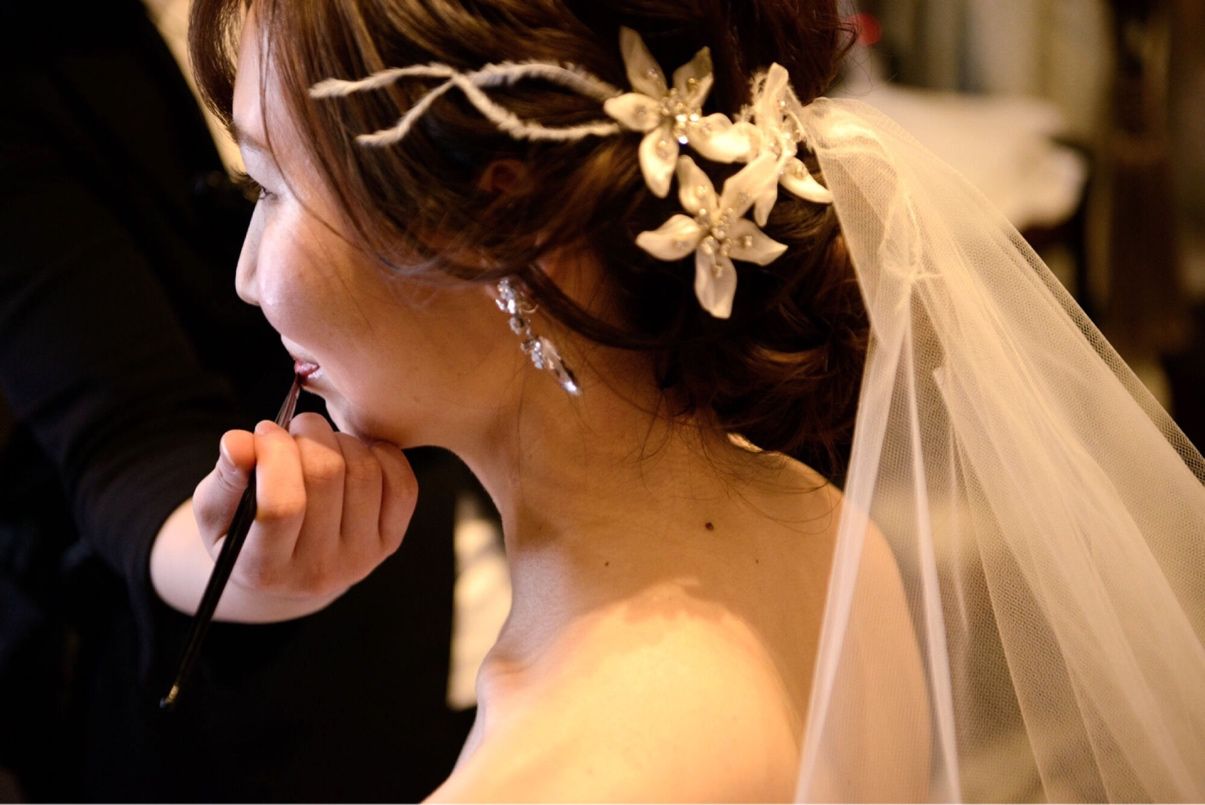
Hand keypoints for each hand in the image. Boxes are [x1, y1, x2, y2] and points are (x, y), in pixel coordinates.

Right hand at [190, 413, 415, 617]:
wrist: (289, 567)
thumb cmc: (242, 529)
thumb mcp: (216, 510)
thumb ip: (226, 478)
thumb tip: (238, 441)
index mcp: (264, 568)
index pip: (281, 507)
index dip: (274, 455)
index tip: (264, 431)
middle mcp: (318, 571)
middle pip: (327, 477)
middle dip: (307, 434)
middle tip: (293, 431)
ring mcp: (361, 558)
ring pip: (364, 472)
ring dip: (340, 440)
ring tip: (318, 444)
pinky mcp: (390, 542)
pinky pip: (401, 484)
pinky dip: (380, 454)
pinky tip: (353, 454)